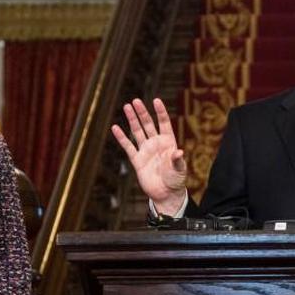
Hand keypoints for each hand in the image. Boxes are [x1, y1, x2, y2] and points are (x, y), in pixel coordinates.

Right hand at [111, 98, 187, 213]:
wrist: (166, 193)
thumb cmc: (176, 180)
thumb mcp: (179, 169)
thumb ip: (177, 160)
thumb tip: (179, 152)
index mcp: (169, 142)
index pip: (164, 123)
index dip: (160, 112)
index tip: (156, 100)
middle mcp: (156, 144)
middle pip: (148, 124)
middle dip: (142, 113)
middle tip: (135, 101)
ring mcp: (146, 151)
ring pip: (137, 132)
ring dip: (132, 120)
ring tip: (126, 106)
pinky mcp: (137, 160)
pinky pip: (128, 146)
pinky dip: (121, 137)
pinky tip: (115, 127)